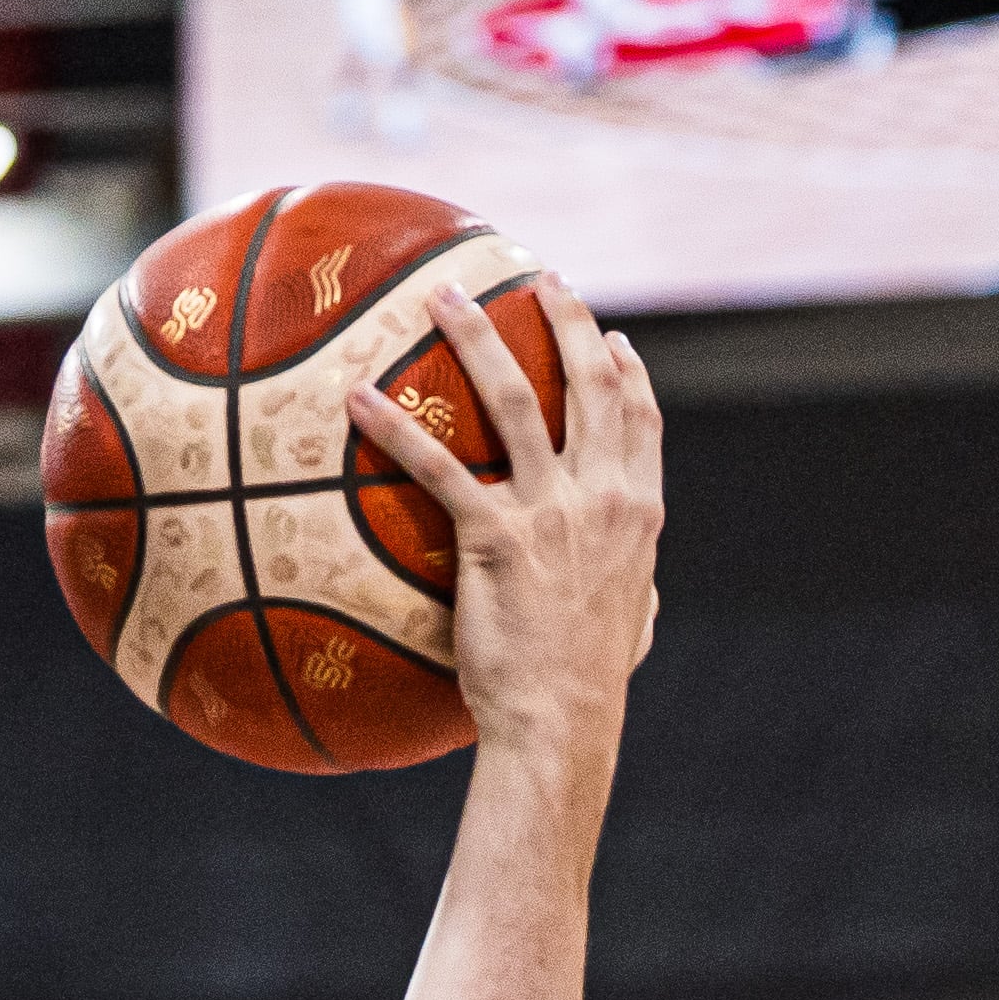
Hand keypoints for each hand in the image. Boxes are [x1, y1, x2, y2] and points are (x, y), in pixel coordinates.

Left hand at [345, 272, 660, 791]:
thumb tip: (639, 585)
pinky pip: (437, 466)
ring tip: (444, 297)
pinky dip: (395, 427)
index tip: (609, 337)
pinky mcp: (494, 535)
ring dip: (478, 338)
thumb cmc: (591, 681)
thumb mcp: (634, 621)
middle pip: (588, 385)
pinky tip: (359, 398)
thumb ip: (635, 583)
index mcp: (637, 511)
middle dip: (566, 321)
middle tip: (540, 281)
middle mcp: (600, 496)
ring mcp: (549, 510)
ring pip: (516, 399)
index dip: (623, 370)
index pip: (639, 417)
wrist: (562, 717)